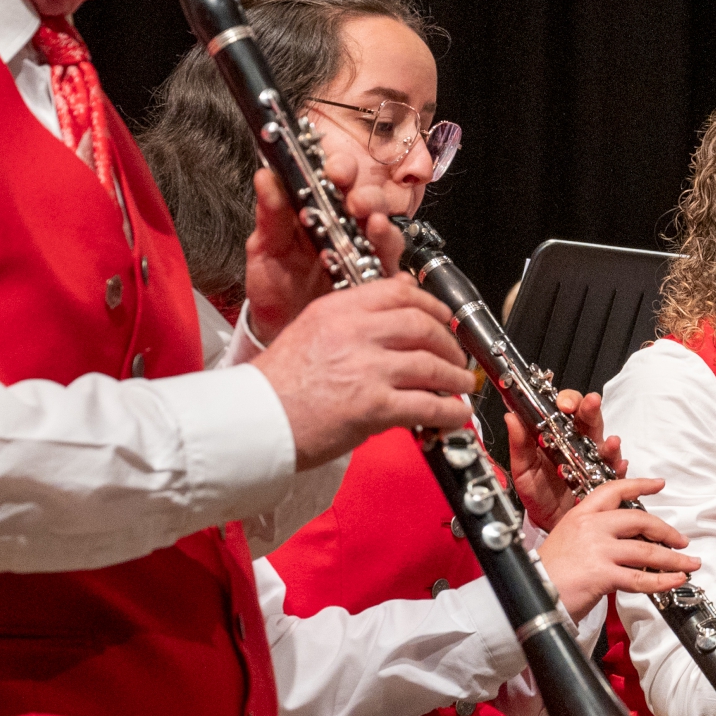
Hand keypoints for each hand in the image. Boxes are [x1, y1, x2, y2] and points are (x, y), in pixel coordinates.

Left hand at [242, 152, 412, 346]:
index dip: (343, 169)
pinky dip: (398, 277)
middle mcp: (348, 230)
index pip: (339, 179)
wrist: (278, 328)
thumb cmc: (273, 284)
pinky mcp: (375, 287)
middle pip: (371, 203)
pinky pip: (395, 279)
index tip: (335, 170)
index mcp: (321, 211)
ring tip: (375, 227)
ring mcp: (365, 258)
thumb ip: (269, 214)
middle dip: (369, 197)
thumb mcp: (264, 247)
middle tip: (356, 202)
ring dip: (385, 230)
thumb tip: (266, 176)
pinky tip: (393, 276)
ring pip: (388, 236)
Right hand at [253, 281, 474, 468]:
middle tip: (456, 355)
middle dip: (448, 343)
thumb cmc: (275, 386)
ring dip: (455, 377)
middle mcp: (354, 333)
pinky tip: (455, 415)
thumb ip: (350, 319)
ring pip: (431, 365)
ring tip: (462, 385)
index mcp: (337, 310)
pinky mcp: (373, 406)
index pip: (398, 292)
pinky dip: (448, 412)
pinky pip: (426, 405)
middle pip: (422, 326)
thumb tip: (396, 309)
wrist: (253, 422)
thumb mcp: (308, 331)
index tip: (442, 317)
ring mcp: (366, 369)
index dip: (431, 305)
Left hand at [509, 387, 626, 529]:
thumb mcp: (523, 469)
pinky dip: (619, 467)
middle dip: (591, 408)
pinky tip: (619, 465)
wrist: (546, 522)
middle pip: (589, 419)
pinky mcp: (604, 481)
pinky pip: (616, 472)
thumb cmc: (537, 493)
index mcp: (558, 436)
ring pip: (605, 443)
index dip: (567, 400)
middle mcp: (578, 444)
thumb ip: (519, 444)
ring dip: (609, 441)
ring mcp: (593, 461)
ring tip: (610, 441)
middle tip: (590, 404)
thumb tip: (511, 417)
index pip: (566, 408)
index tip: (563, 404)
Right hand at [538, 475, 700, 618]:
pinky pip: (640, 578)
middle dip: (666, 530)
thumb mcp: (566, 540)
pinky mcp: (602, 574)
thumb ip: (593, 534)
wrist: (528, 595)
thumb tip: (625, 540)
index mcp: (581, 515)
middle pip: (639, 520)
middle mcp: (591, 527)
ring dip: (674, 559)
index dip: (639, 485)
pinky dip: (663, 580)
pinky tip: (676, 580)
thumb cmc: (545, 573)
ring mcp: (598, 549)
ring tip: (689, 564)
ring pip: (646, 550)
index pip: (614, 491)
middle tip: (682, 540)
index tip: (658, 484)